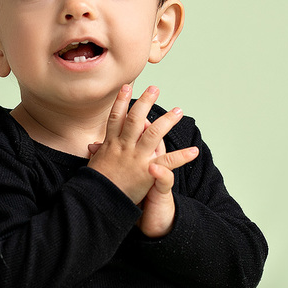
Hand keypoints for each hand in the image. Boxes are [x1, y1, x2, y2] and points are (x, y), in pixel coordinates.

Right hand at [86, 85, 197, 233]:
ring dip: (167, 120)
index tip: (127, 87)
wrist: (98, 201)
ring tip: (178, 110)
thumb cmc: (95, 185)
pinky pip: (167, 162)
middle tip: (154, 89)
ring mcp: (136, 158)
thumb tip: (93, 145)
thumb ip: (97, 153)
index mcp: (111, 145)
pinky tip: (194, 150)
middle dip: (145, 102)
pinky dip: (182, 156)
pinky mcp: (147, 172)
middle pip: (135, 119)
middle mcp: (124, 147)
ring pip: (153, 134)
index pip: (116, 118)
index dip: (121, 101)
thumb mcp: (93, 165)